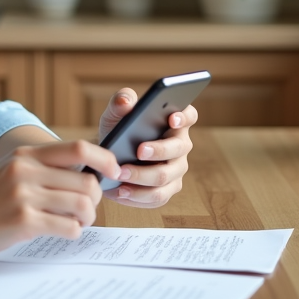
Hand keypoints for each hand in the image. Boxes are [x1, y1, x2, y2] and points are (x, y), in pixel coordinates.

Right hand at [0, 140, 121, 259]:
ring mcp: (24, 196)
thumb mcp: (7, 172)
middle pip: (87, 181)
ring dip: (86, 218)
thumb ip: (39, 168)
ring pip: (83, 205)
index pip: (78, 147)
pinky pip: (69, 227)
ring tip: (75, 223)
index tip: (113, 172)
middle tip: (86, 211)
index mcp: (24, 155)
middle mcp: (25, 170)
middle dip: (95, 199)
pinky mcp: (23, 222)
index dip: (105, 159)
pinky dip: (73, 233)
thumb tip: (85, 172)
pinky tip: (61, 233)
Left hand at [98, 88, 197, 207]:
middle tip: (138, 151)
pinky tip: (120, 191)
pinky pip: (157, 196)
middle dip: (159, 150)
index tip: (172, 118)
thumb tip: (125, 101)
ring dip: (142, 177)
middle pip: (178, 149)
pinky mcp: (167, 189)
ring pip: (166, 177)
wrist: (108, 156)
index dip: (184, 117)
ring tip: (120, 174)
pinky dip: (137, 196)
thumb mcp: (115, 114)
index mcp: (174, 121)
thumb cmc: (118, 130)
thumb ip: (120, 102)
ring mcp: (176, 169)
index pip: (189, 115)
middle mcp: (180, 146)